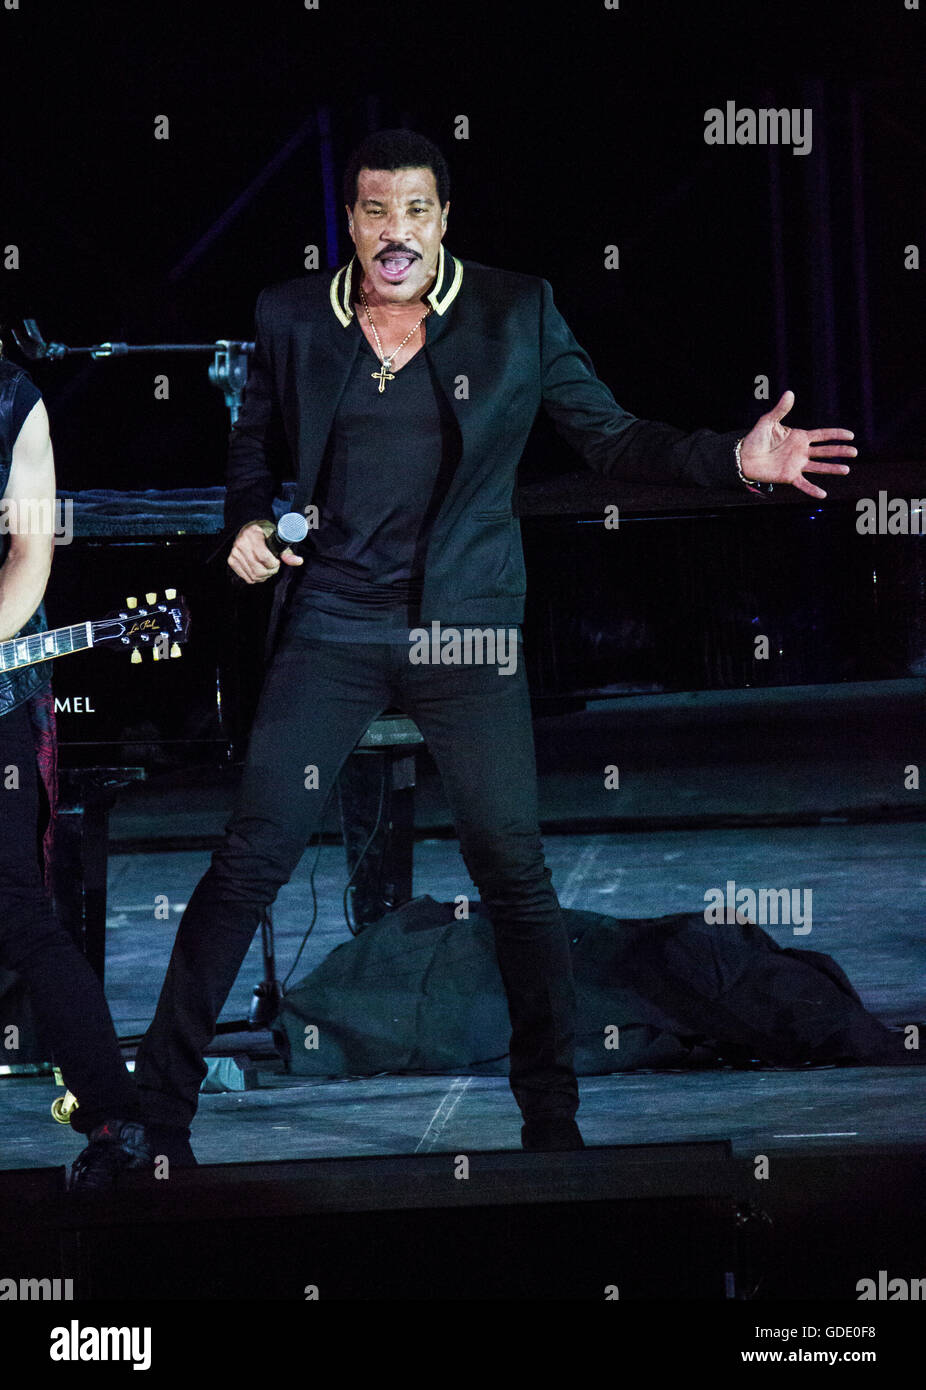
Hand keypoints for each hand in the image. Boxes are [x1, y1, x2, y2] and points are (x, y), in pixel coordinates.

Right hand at [228, 520, 303, 583]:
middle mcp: (241, 544)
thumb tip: (299, 561)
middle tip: (274, 567)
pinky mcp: (232, 561)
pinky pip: (247, 578)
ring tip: (268, 569)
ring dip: (264, 576)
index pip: (263, 557)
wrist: (248, 529)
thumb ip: (286, 551)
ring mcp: (235, 553)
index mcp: (253, 535)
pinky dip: (256, 578)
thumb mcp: (277, 537)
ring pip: (253, 576)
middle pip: (258, 569)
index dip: (273, 564)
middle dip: (270, 572)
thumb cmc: (265, 533)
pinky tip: (260, 571)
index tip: (277, 561)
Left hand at [739, 390, 855, 497]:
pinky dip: (812, 490)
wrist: (743, 457)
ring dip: (832, 469)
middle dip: (840, 451)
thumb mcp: (768, 421)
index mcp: (800, 437)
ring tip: (846, 470)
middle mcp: (802, 451)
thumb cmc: (755, 438)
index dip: (837, 435)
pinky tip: (823, 495)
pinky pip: (803, 483)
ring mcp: (797, 464)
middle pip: (825, 451)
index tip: (851, 435)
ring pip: (819, 467)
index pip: (823, 435)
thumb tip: (789, 393)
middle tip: (855, 452)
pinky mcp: (789, 476)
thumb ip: (781, 410)